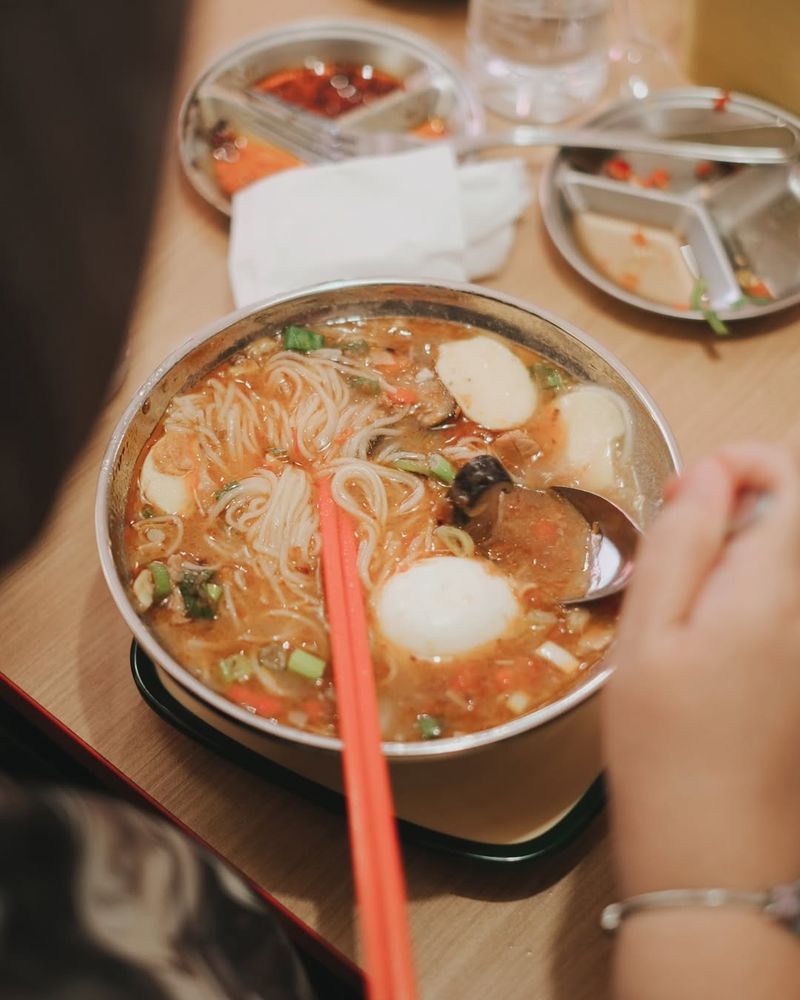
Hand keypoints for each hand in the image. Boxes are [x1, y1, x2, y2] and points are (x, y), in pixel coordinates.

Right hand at [603, 442, 799, 894]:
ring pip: (792, 552)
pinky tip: (724, 621)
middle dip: (746, 498)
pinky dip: (763, 582)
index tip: (688, 495)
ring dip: (754, 541)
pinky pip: (790, 596)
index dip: (740, 461)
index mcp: (776, 587)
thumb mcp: (649, 634)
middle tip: (684, 536)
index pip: (791, 474)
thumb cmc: (665, 741)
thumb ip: (682, 542)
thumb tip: (711, 474)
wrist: (715, 845)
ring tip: (697, 582)